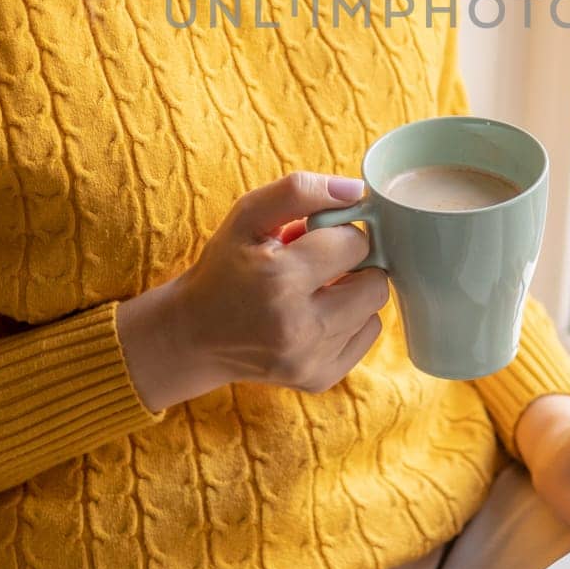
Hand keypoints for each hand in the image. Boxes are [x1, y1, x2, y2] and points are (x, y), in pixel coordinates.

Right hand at [118, 172, 388, 411]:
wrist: (194, 335)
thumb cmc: (224, 267)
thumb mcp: (247, 216)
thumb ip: (299, 191)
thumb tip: (356, 190)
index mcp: (280, 278)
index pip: (354, 244)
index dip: (340, 232)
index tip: (318, 236)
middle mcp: (299, 326)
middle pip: (376, 283)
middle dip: (356, 265)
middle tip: (324, 262)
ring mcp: (311, 358)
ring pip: (374, 310)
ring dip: (353, 293)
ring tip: (316, 288)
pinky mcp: (319, 378)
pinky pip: (366, 337)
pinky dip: (350, 322)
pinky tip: (317, 315)